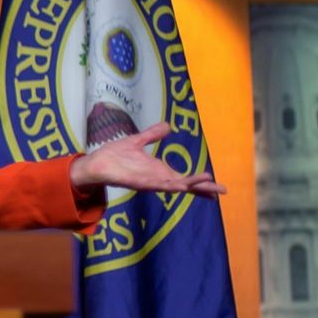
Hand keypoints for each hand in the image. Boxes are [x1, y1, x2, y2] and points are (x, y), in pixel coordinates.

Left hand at [68, 121, 224, 196]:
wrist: (95, 162)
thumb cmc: (114, 155)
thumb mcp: (137, 141)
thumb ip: (153, 135)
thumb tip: (169, 126)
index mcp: (159, 171)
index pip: (185, 179)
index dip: (200, 182)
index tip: (217, 186)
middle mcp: (157, 179)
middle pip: (185, 185)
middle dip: (203, 188)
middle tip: (223, 191)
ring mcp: (148, 182)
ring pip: (174, 185)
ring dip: (190, 184)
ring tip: (208, 182)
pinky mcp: (137, 183)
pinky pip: (155, 186)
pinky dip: (168, 186)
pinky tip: (180, 186)